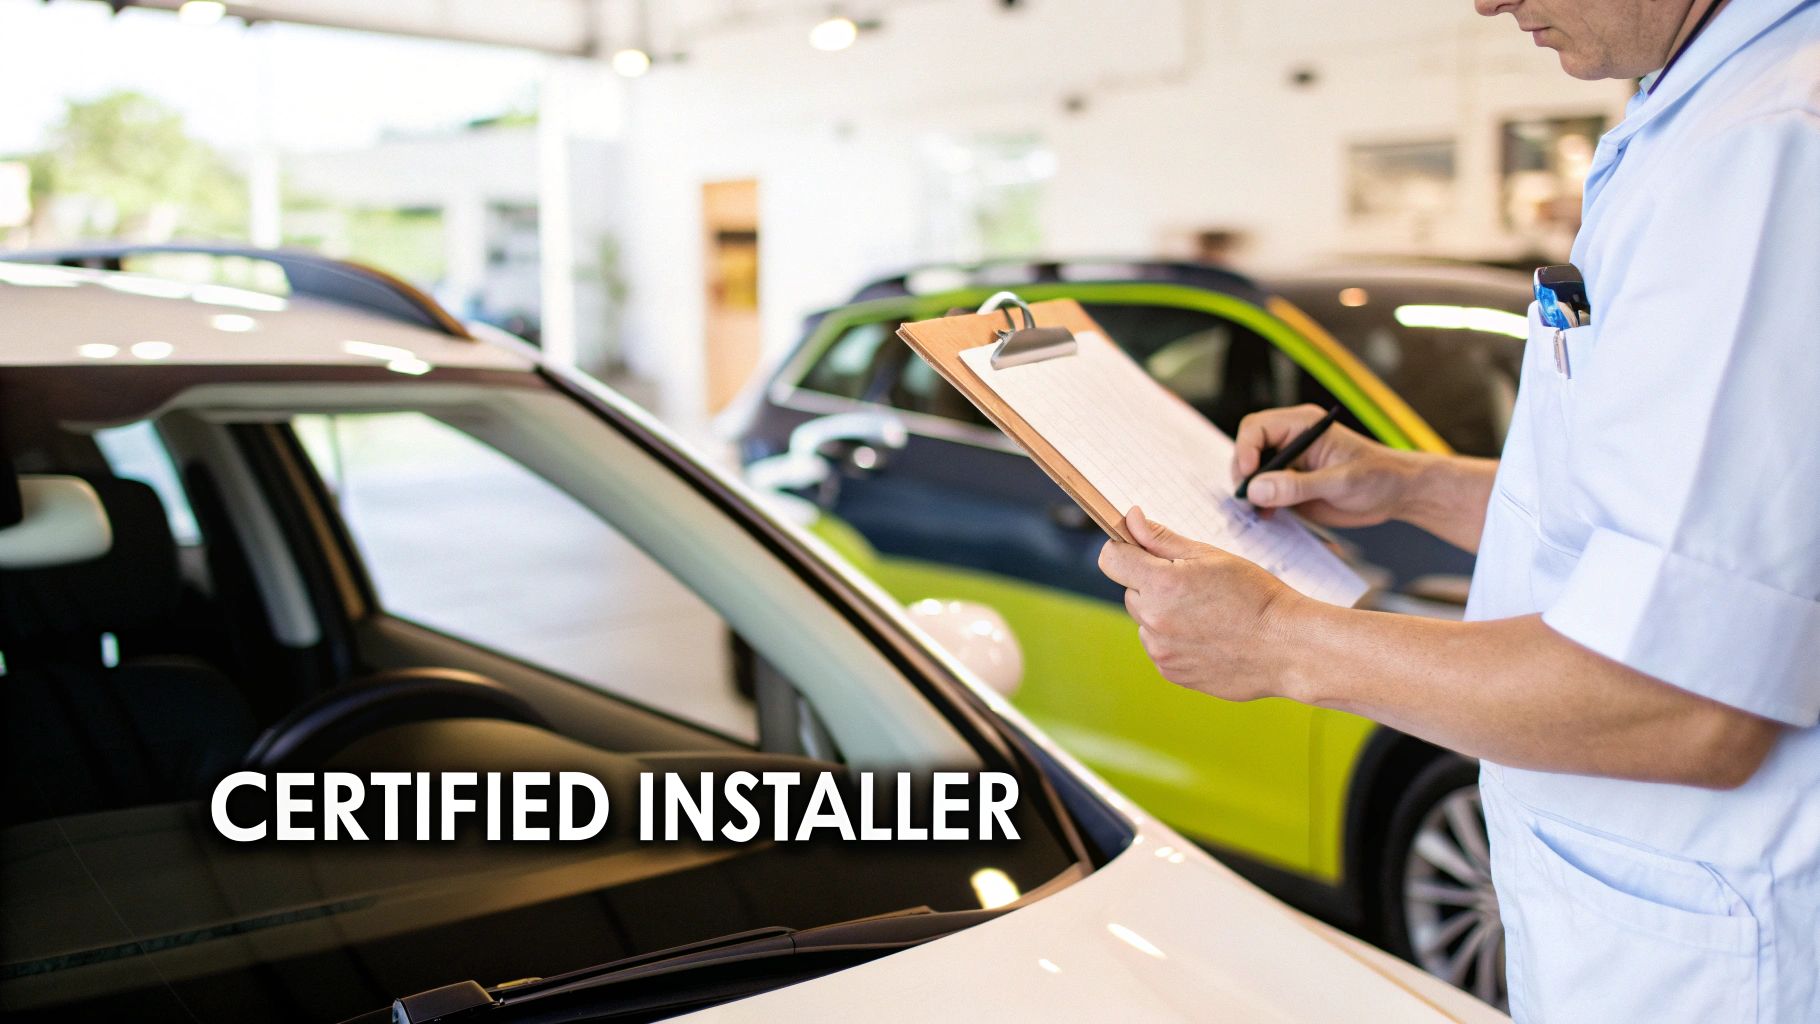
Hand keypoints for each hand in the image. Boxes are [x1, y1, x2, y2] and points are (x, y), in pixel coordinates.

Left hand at [1098, 507, 1303, 700]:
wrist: (1287, 647)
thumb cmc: (1255, 595)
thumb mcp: (1210, 556)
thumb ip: (1162, 539)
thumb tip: (1130, 518)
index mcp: (1161, 584)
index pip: (1110, 559)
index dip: (1125, 550)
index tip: (1142, 551)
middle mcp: (1154, 620)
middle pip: (1131, 591)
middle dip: (1153, 584)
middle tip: (1195, 587)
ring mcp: (1161, 650)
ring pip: (1146, 622)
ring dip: (1164, 615)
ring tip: (1208, 615)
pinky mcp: (1171, 673)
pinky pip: (1161, 647)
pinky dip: (1176, 641)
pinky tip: (1209, 637)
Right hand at [1232, 404, 1415, 527]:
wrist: (1398, 494)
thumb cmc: (1378, 477)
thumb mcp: (1340, 482)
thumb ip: (1297, 486)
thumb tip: (1256, 489)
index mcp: (1302, 426)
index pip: (1256, 428)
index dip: (1245, 450)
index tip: (1250, 477)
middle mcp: (1291, 441)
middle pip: (1248, 449)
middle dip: (1244, 474)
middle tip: (1250, 500)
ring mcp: (1289, 464)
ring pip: (1252, 473)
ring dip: (1250, 492)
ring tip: (1259, 511)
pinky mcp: (1291, 486)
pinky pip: (1264, 492)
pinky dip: (1259, 504)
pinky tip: (1268, 516)